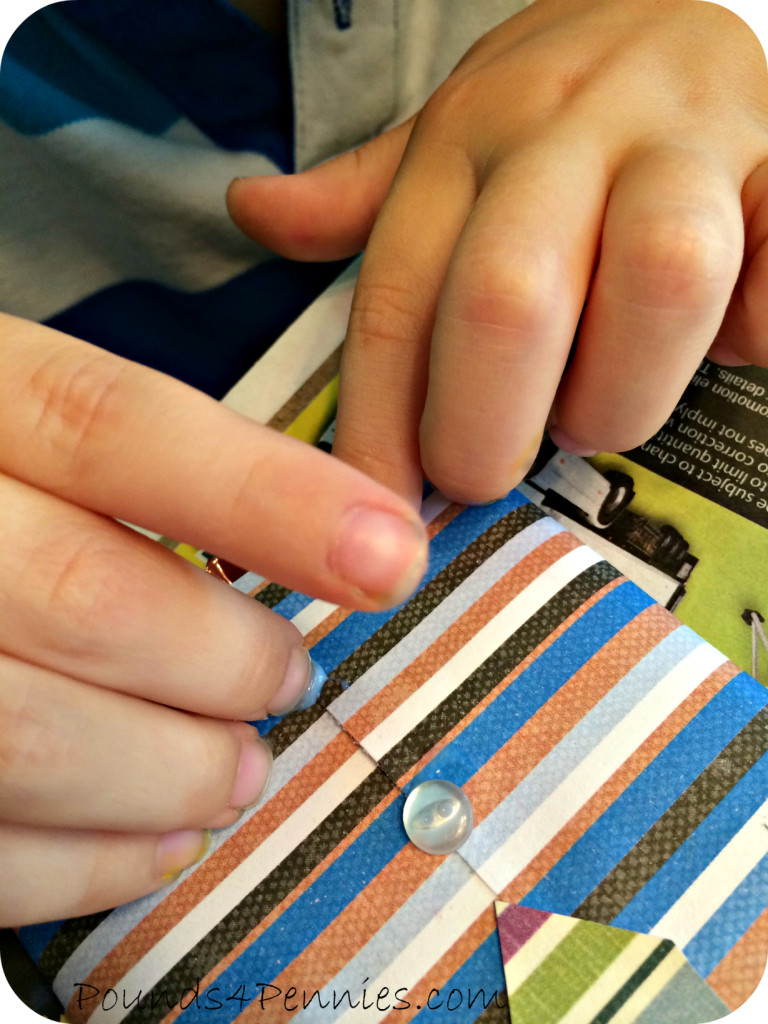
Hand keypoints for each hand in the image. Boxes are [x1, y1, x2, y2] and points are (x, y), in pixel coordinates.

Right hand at [0, 315, 426, 924]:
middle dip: (226, 660)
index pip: (111, 427)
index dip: (266, 497)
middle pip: (87, 597)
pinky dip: (89, 864)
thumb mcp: (21, 425)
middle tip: (288, 680)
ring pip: (31, 736)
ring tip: (237, 770)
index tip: (390, 556)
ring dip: (172, 774)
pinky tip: (157, 842)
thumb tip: (325, 535)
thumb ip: (137, 464)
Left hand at [229, 0, 767, 505]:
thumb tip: (252, 212)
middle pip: (511, 298)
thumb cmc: (561, 103)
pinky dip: (758, 325)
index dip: (378, 422)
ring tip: (600, 409)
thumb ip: (361, 193)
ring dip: (618, 389)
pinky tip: (730, 339)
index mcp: (469, 137)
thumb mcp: (448, 137)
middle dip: (487, 423)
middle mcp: (569, 131)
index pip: (401, 296)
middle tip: (485, 471)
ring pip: (658, 278)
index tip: (372, 505)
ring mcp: (688, 142)